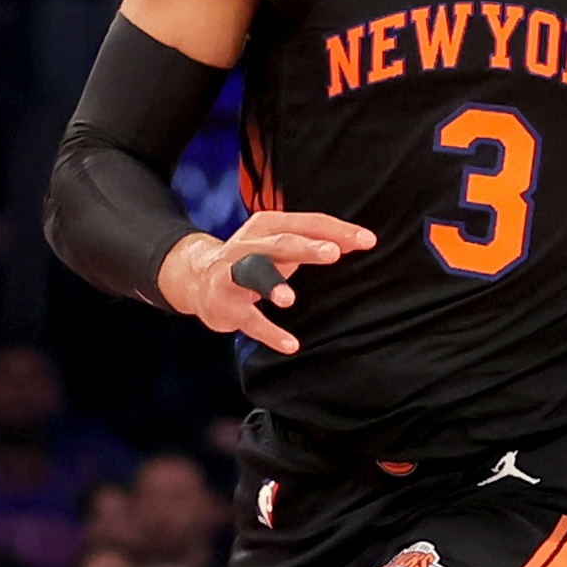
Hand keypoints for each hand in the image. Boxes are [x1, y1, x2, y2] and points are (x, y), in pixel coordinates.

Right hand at [157, 212, 379, 356]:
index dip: (337, 231)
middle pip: (280, 243)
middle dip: (306, 248)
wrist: (198, 278)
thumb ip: (319, 242)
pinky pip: (249, 319)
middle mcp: (248, 245)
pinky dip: (269, 332)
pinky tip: (290, 344)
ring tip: (289, 299)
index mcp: (267, 226)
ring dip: (271, 284)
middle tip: (334, 253)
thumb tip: (362, 240)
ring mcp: (232, 274)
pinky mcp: (226, 304)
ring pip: (253, 274)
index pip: (306, 223)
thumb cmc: (254, 259)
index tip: (367, 240)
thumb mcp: (283, 245)